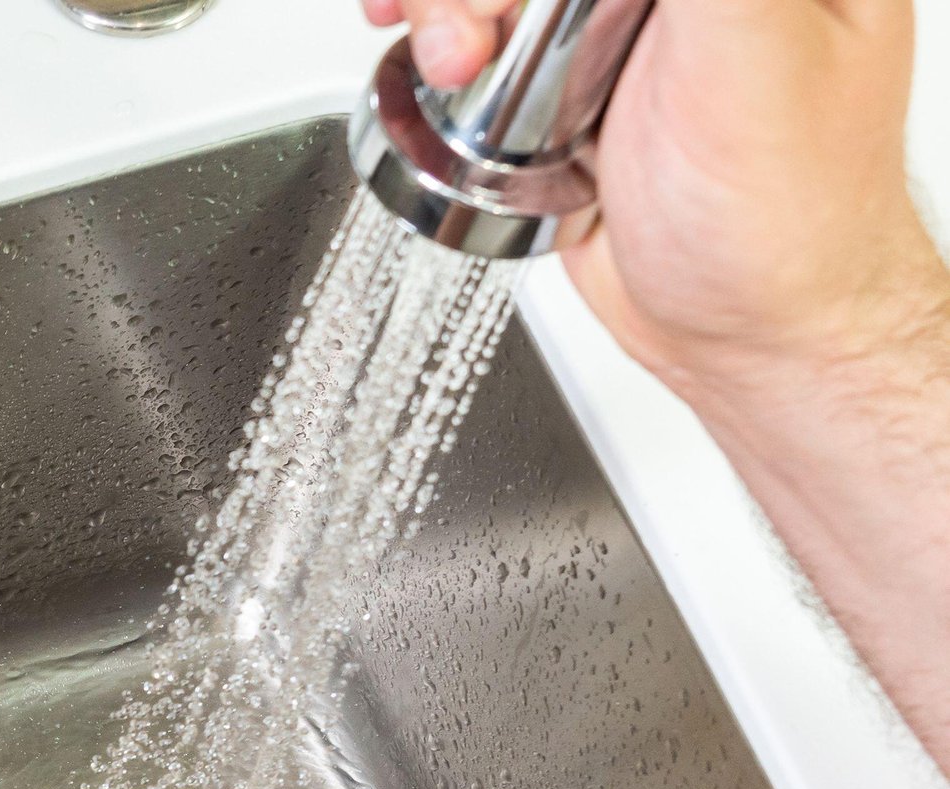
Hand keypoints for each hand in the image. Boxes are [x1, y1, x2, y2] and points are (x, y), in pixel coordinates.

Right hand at [360, 0, 946, 398]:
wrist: (747, 330)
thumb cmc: (789, 215)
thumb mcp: (752, 47)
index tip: (506, 5)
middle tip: (470, 32)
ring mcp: (622, 21)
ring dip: (446, 6)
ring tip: (448, 58)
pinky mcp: (570, 76)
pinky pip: (488, 30)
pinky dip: (438, 36)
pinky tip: (426, 59)